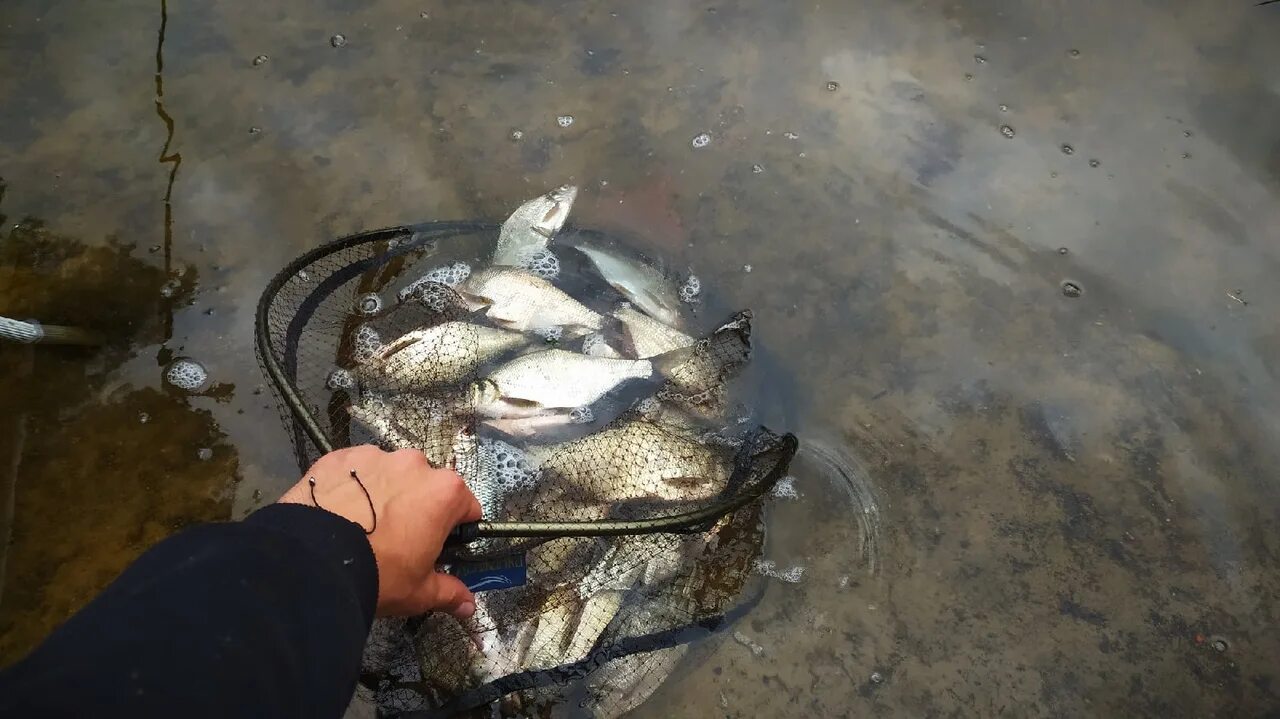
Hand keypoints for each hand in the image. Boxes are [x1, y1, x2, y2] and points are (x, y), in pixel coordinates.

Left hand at [277, 445, 482, 618]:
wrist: (311, 563)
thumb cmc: (378, 575)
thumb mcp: (419, 592)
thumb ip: (449, 593)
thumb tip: (468, 606)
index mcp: (444, 493)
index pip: (466, 505)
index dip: (454, 527)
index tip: (437, 544)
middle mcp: (414, 464)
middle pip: (426, 485)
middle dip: (417, 506)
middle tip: (396, 539)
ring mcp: (375, 456)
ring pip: (389, 474)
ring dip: (384, 493)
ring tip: (361, 525)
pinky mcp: (339, 457)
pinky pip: (354, 470)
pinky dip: (352, 486)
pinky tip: (338, 513)